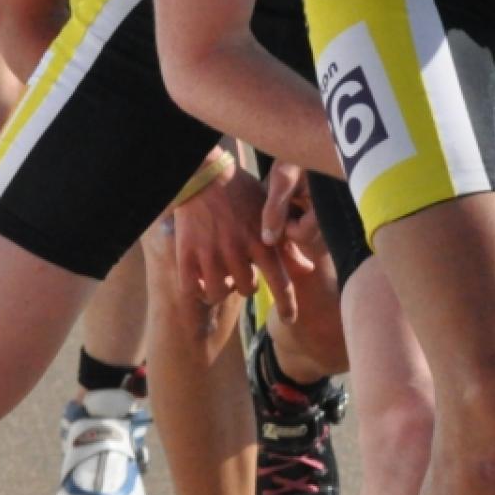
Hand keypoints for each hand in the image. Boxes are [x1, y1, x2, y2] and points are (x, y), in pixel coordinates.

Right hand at [171, 166, 314, 321]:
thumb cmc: (241, 192)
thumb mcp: (269, 214)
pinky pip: (190, 289)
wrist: (205, 175)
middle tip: (242, 270)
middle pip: (248, 289)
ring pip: (219, 293)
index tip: (290, 319)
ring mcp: (210, 255)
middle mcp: (237, 252)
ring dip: (222, 288)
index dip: (288, 305)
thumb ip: (287, 245)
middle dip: (248, 284)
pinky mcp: (186, 254)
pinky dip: (196, 291)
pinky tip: (200, 281)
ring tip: (221, 275)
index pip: (280, 283)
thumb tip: (307, 269)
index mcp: (262, 242)